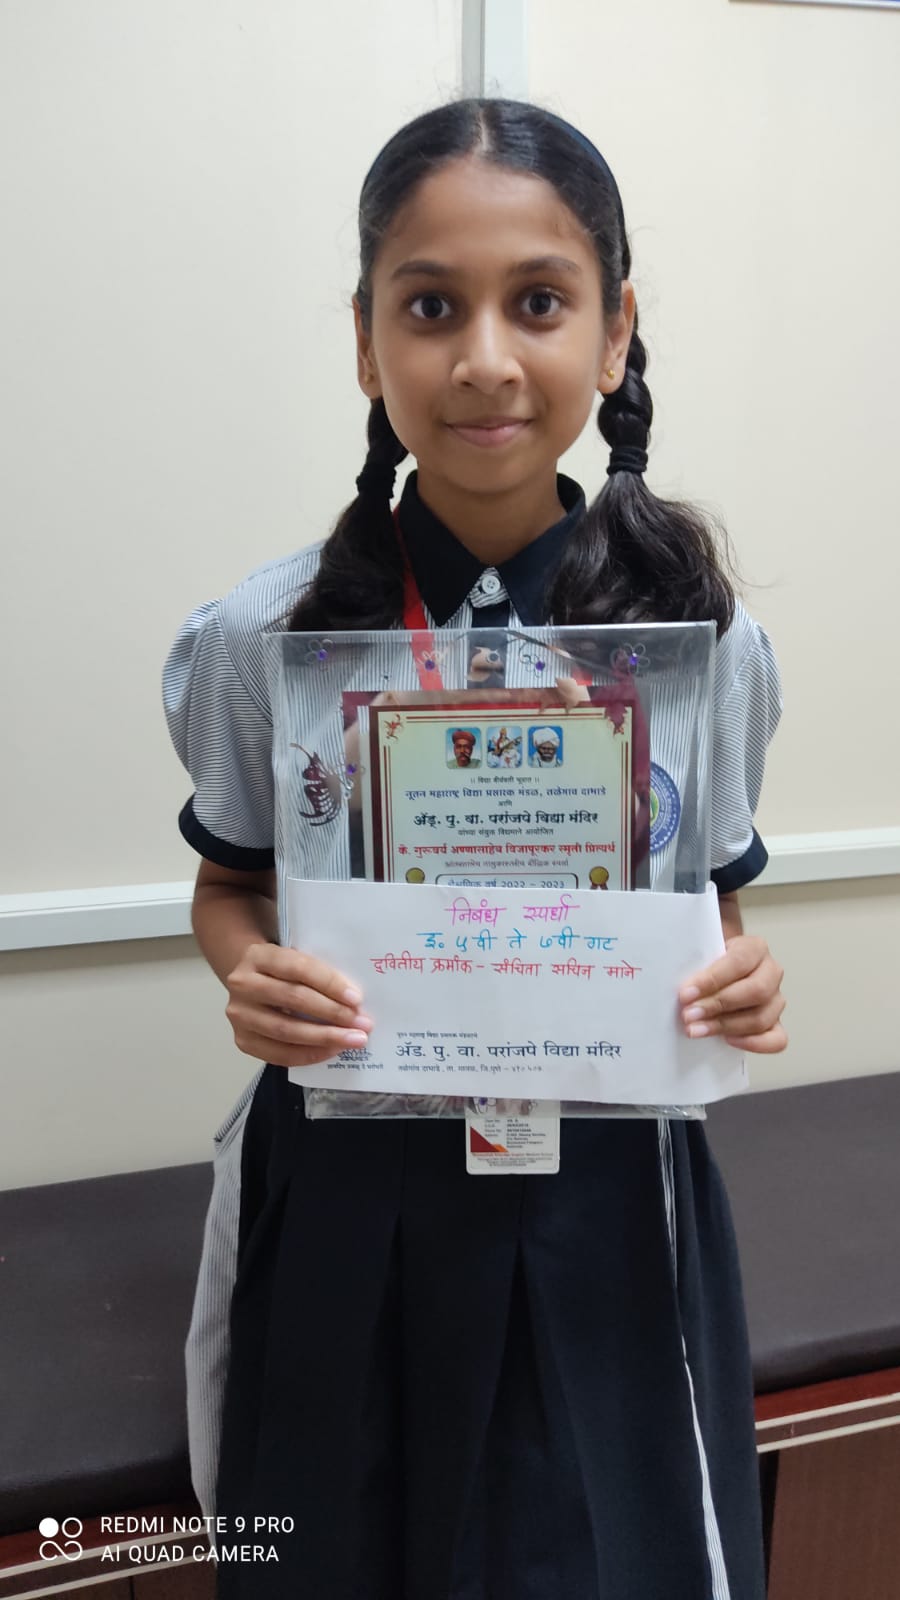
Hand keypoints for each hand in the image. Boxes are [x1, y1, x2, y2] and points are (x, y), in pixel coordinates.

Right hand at [225, 943, 373, 1067]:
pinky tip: (331, 1050)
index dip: (329, 983)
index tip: (357, 999)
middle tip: (362, 1024)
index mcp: (259, 955)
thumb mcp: (293, 959)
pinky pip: (278, 1054)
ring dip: (324, 1038)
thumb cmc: (281, 972)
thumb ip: (316, 973)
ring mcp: (239, 1014)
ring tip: (352, 1040)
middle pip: (293, 999)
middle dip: (332, 1013)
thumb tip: (355, 1001)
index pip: (298, 968)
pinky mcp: (242, 1040)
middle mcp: (243, 984)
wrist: (247, 984)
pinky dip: (308, 1054)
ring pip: (285, 1030)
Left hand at [679, 936, 786, 1053]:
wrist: (716, 974)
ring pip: (761, 1017)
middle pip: (756, 991)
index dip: (712, 979)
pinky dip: (754, 1043)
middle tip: (689, 1014)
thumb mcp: (703, 954)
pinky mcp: (776, 1025)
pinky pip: (776, 1040)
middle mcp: (771, 973)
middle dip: (718, 1005)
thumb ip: (696, 965)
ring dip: (725, 1026)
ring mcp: (776, 1000)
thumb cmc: (709, 963)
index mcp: (755, 948)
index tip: (686, 993)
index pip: (739, 962)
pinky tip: (727, 1040)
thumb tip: (684, 991)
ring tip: (697, 1029)